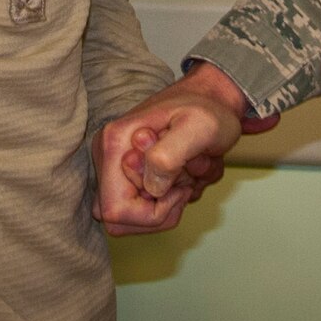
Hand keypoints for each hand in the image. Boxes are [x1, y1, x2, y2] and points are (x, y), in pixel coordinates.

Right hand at [92, 62, 276, 235]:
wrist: (211, 99)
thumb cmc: (207, 109)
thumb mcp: (198, 127)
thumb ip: (168, 156)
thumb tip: (150, 187)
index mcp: (115, 144)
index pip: (115, 211)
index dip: (152, 212)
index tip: (179, 188)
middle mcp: (108, 157)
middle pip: (121, 220)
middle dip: (161, 209)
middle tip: (186, 181)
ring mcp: (117, 168)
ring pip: (135, 218)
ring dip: (169, 204)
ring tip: (188, 172)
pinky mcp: (129, 176)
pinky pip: (145, 209)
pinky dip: (171, 200)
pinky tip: (186, 174)